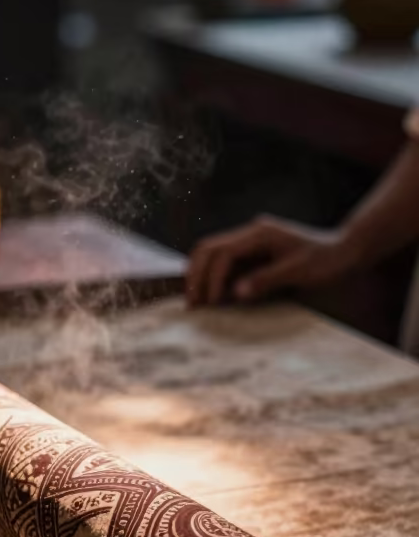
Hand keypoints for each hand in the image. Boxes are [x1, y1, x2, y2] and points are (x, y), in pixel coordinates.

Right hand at [186, 216, 353, 307]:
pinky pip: (226, 263)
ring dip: (202, 277)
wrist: (345, 251)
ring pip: (213, 254)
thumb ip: (266, 280)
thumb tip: (236, 293)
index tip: (212, 303)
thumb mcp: (298, 272)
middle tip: (191, 303)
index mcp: (260, 233)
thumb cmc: (326, 261)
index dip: (212, 278)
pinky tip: (215, 298)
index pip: (223, 253)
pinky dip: (215, 279)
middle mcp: (252, 233)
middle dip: (197, 274)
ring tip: (197, 302)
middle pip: (209, 248)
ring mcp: (252, 241)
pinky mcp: (255, 252)